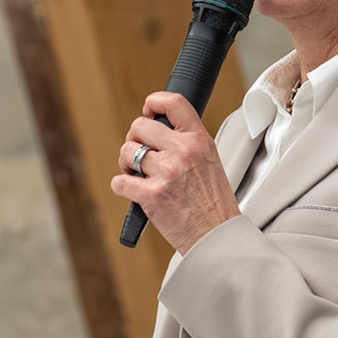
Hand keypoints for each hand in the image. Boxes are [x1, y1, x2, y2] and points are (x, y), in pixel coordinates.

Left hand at [113, 91, 239, 251]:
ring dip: (126, 163)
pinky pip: (119, 181)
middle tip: (140, 154)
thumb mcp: (210, 162)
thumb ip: (188, 143)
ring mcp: (166, 172)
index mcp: (199, 140)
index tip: (147, 110)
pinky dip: (121, 186)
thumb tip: (158, 132)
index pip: (174, 103)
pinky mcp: (151, 195)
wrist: (217, 236)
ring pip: (126, 151)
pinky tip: (133, 191)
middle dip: (134, 139)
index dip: (154, 101)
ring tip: (137, 174)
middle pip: (139, 126)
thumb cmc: (213, 204)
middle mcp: (182, 151)